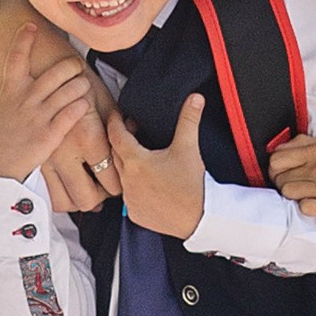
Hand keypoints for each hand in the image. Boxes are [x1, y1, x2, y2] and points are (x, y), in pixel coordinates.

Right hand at [0, 37, 105, 185]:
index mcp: (9, 91)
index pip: (16, 57)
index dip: (24, 38)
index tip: (32, 25)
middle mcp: (26, 99)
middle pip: (56, 72)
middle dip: (71, 65)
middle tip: (77, 65)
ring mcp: (39, 116)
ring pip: (69, 90)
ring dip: (80, 84)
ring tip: (83, 84)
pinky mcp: (50, 134)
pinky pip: (73, 113)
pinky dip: (81, 106)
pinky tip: (84, 104)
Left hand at [109, 94, 208, 240]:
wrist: (200, 217)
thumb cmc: (193, 185)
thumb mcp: (189, 147)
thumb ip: (189, 119)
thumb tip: (195, 98)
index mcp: (135, 162)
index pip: (115, 135)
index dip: (115, 122)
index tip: (117, 115)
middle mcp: (127, 181)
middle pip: (116, 154)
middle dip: (122, 141)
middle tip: (134, 131)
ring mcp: (129, 199)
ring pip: (121, 176)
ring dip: (127, 164)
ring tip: (143, 156)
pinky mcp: (135, 214)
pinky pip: (129, 195)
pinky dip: (134, 186)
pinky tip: (147, 180)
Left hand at [269, 135, 315, 221]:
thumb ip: (307, 144)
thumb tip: (281, 147)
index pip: (277, 157)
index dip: (275, 167)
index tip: (281, 172)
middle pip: (279, 177)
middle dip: (283, 182)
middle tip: (295, 184)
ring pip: (288, 193)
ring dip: (294, 195)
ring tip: (307, 194)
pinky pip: (303, 208)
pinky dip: (307, 207)